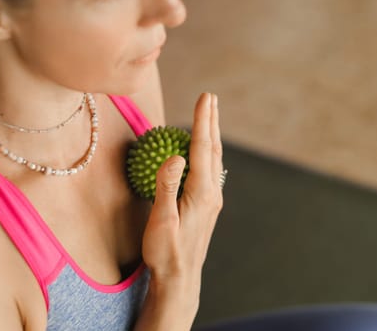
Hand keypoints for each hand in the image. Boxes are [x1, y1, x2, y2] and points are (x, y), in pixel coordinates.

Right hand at [139, 92, 222, 326]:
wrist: (181, 278)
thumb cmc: (166, 251)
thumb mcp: (161, 221)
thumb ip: (167, 187)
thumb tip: (175, 156)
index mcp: (202, 192)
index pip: (202, 148)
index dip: (202, 121)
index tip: (204, 98)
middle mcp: (212, 193)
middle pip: (213, 149)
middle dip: (211, 121)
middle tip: (209, 98)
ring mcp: (213, 199)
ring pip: (215, 159)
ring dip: (211, 134)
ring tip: (209, 116)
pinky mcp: (209, 205)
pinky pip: (211, 170)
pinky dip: (208, 151)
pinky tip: (203, 151)